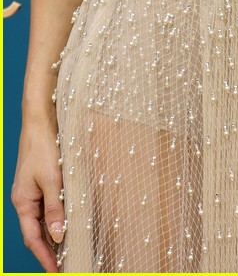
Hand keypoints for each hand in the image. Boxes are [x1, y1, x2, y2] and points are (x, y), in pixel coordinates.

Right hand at [12, 121, 63, 272]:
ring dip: (53, 235)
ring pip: (42, 220)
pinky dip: (56, 218)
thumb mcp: (52, 180)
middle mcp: (25, 201)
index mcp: (23, 202)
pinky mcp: (40, 184)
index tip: (56, 271)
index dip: (44, 256)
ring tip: (69, 250)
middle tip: (65, 264)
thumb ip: (55, 208)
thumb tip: (57, 236)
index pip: (32, 238)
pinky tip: (67, 223)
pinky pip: (47, 207)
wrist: (40, 122)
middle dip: (49, 250)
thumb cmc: (44, 148)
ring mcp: (31, 192)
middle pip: (36, 233)